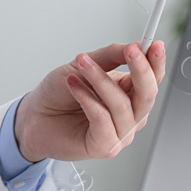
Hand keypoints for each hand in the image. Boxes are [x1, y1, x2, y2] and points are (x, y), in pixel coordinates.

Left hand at [13, 40, 166, 162]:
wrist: (35, 115)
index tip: (153, 44)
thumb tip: (136, 45)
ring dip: (100, 81)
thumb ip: (112, 55)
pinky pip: (103, 120)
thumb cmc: (59, 92)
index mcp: (130, 93)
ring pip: (123, 106)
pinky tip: (74, 86)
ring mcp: (120, 132)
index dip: (156, 61)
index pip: (153, 78)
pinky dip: (87, 99)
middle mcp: (130, 115)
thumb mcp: (84, 65)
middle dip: (141, 70)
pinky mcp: (104, 146)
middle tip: (130, 51)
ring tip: (81, 66)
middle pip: (148, 94)